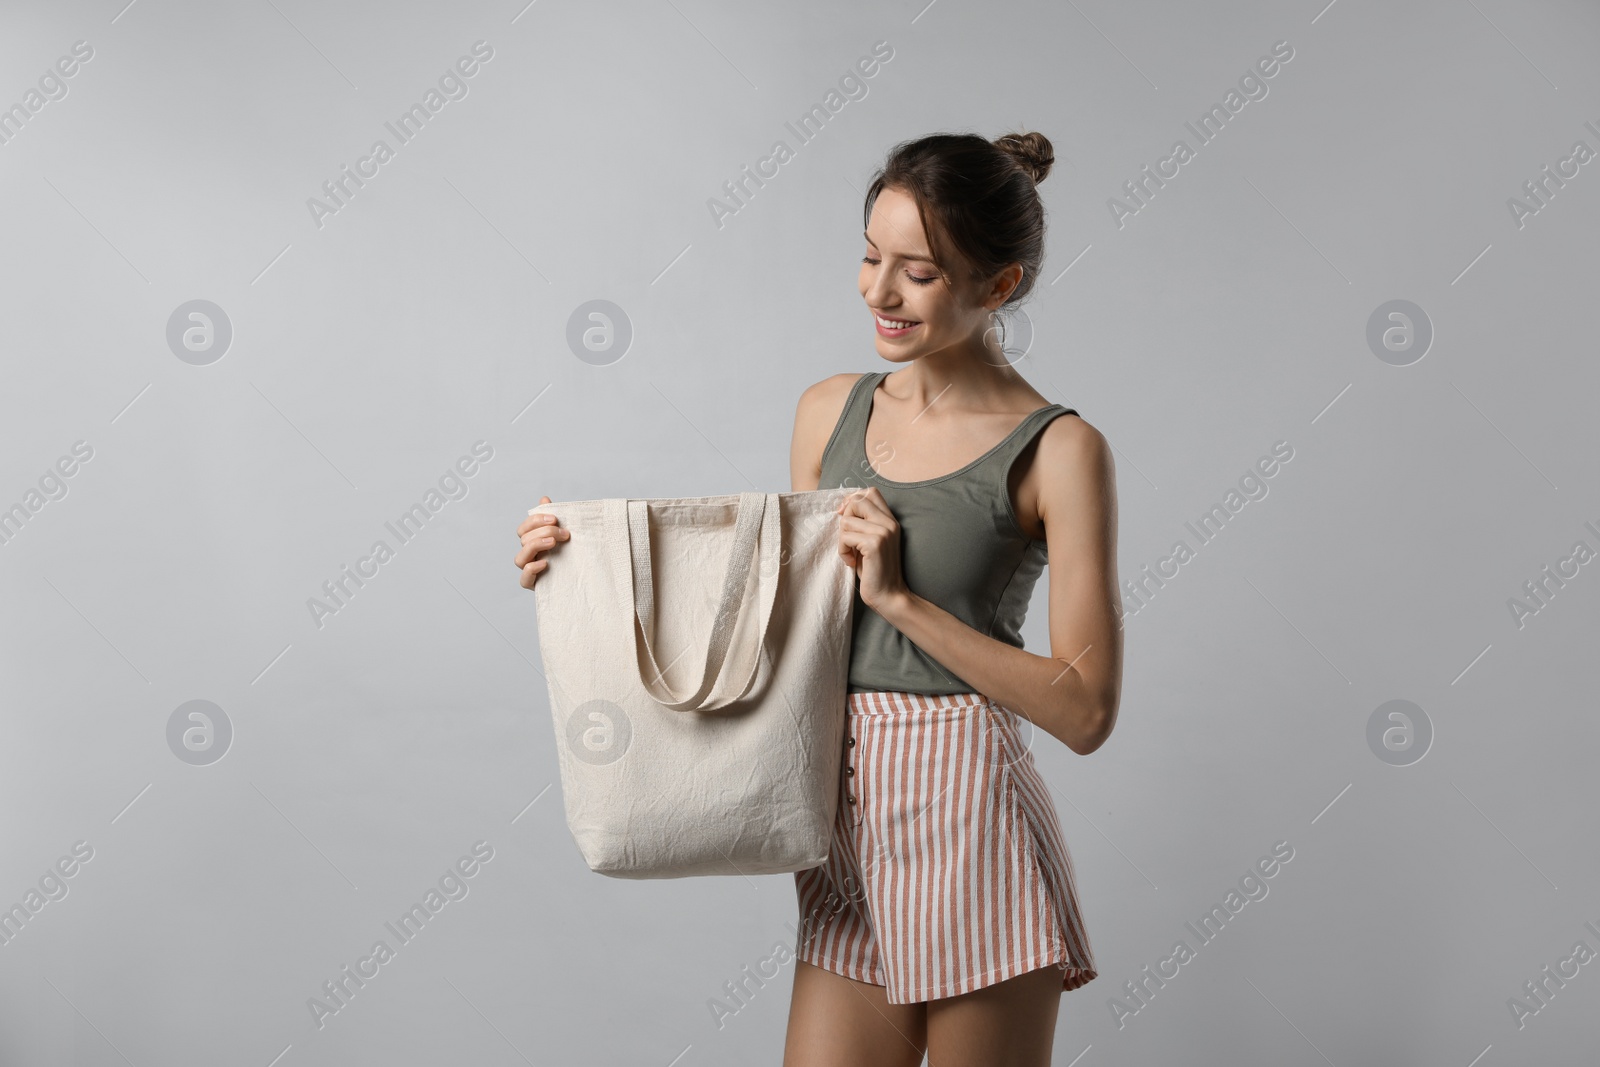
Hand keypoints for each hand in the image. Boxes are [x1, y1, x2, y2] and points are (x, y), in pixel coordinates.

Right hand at [515, 496, 570, 588]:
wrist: (584, 579)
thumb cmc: (572, 555)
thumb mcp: (565, 535)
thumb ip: (553, 518)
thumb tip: (544, 499)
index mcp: (533, 542)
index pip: (524, 529)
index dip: (535, 520)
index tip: (554, 519)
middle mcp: (529, 556)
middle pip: (524, 540)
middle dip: (543, 532)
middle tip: (564, 533)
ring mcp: (530, 571)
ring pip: (519, 558)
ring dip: (535, 546)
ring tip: (553, 543)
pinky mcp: (535, 586)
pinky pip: (524, 579)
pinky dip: (532, 568)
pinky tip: (546, 563)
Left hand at [836, 487, 909, 612]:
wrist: (889, 595)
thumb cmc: (875, 571)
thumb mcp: (869, 542)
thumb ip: (863, 524)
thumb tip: (843, 508)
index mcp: (890, 520)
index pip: (870, 492)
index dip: (853, 500)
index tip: (846, 518)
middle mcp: (890, 522)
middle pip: (857, 500)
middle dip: (845, 518)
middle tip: (847, 538)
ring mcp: (883, 532)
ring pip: (847, 520)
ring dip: (842, 540)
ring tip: (851, 554)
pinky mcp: (874, 544)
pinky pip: (845, 537)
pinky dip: (843, 551)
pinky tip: (852, 562)